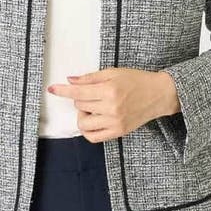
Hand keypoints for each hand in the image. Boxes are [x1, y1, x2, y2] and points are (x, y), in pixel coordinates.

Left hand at [47, 66, 180, 142]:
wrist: (159, 95)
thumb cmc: (137, 81)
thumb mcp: (114, 73)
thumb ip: (91, 78)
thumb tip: (71, 80)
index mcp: (109, 90)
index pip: (78, 92)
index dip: (62, 90)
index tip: (52, 89)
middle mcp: (111, 108)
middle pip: (80, 105)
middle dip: (80, 98)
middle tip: (91, 93)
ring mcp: (114, 122)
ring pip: (83, 122)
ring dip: (82, 114)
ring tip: (92, 108)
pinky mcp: (118, 132)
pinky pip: (94, 137)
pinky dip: (88, 129)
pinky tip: (92, 120)